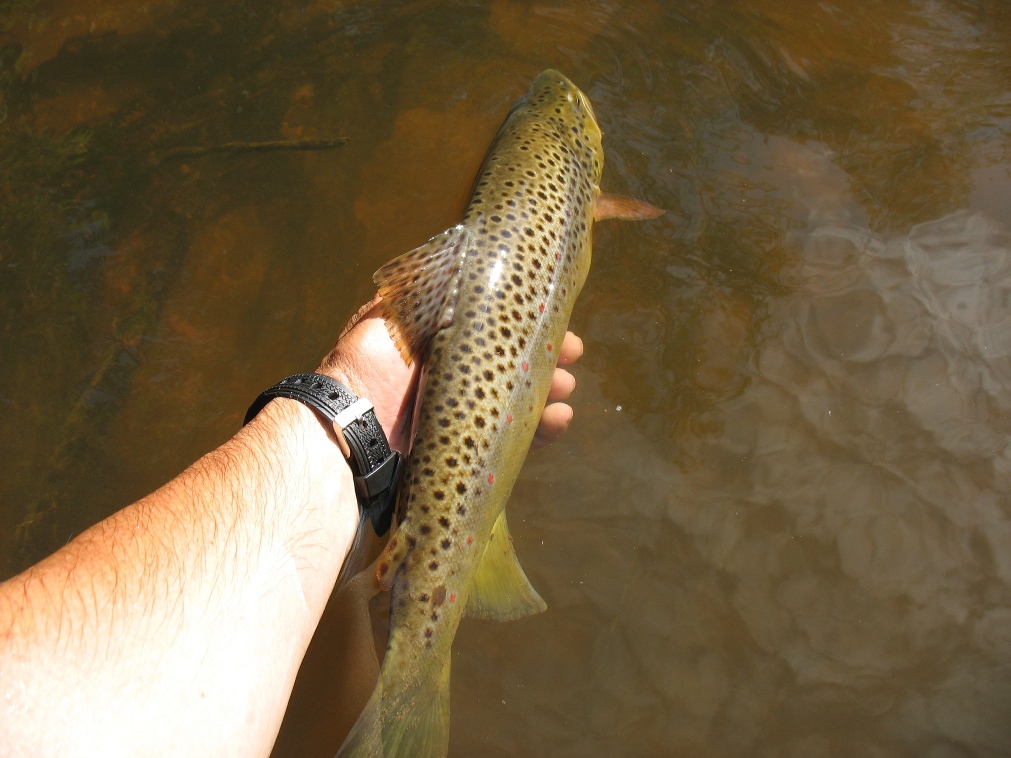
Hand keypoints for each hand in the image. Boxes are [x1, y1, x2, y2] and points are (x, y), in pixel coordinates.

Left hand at [318, 297, 581, 451]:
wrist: (349, 436)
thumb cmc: (368, 368)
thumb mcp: (393, 317)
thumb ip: (427, 293)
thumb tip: (461, 254)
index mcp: (435, 341)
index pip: (490, 324)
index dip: (524, 318)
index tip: (554, 315)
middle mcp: (449, 374)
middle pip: (509, 361)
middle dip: (545, 356)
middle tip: (572, 354)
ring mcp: (458, 413)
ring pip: (516, 399)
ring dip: (547, 391)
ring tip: (565, 388)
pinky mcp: (465, 448)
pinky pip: (511, 438)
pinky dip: (538, 430)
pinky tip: (559, 420)